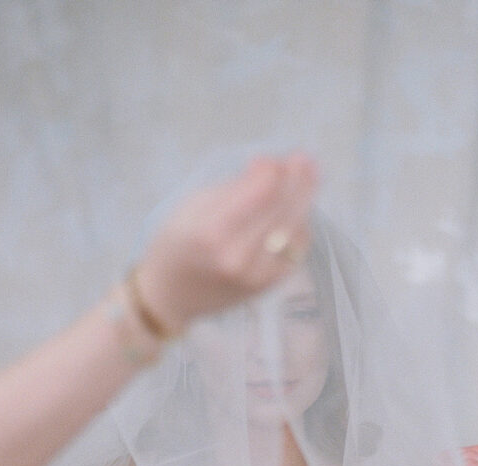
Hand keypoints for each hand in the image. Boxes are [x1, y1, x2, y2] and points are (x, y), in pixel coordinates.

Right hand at [135, 153, 317, 333]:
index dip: (274, 171)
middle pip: (283, 210)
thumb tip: (271, 167)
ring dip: (304, 200)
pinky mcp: (269, 285)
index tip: (272, 158)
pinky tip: (296, 210)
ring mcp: (257, 275)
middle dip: (298, 180)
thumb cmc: (177, 244)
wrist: (171, 295)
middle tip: (303, 159)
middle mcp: (239, 257)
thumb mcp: (193, 205)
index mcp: (213, 233)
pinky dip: (300, 225)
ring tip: (306, 175)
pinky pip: (296, 249)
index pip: (261, 193)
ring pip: (295, 229)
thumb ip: (234, 187)